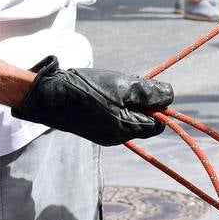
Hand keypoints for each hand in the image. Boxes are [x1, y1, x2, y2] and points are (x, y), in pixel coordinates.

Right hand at [12, 56, 173, 145]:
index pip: (158, 124)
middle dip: (141, 100)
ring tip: (111, 83)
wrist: (48, 95)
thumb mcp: (123, 86)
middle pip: (143, 119)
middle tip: (127, 82)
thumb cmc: (86, 90)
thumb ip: (149, 93)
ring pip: (128, 115)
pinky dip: (114, 101)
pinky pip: (114, 114)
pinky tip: (101, 89)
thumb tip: (170, 97)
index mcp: (126, 130)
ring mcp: (103, 133)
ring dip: (127, 98)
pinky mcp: (93, 126)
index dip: (158, 105)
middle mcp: (116, 136)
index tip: (147, 88)